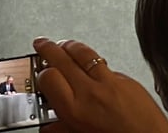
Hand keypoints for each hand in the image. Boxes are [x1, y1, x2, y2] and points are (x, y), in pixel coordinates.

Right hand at [34, 38, 167, 132]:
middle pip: (63, 59)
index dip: (41, 72)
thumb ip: (62, 129)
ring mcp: (110, 82)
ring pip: (84, 53)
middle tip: (41, 43)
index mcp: (75, 109)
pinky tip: (91, 64)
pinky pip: (105, 65)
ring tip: (63, 44)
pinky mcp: (127, 79)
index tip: (40, 73)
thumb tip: (49, 128)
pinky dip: (94, 62)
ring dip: (70, 46)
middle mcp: (91, 92)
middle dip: (48, 48)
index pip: (49, 77)